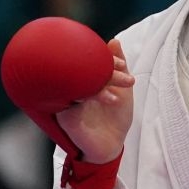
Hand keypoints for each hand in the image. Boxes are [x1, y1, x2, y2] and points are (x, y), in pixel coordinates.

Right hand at [53, 38, 134, 165]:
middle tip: (121, 69)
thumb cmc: (114, 117)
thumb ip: (119, 67)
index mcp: (82, 81)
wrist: (111, 147)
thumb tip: (114, 41)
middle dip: (102, 67)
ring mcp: (66, 103)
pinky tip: (110, 98)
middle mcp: (71, 90)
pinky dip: (92, 96)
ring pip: (77, 84)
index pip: (85, 62)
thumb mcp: (122, 89)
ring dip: (100, 82)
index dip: (102, 57)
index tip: (121, 63)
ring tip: (121, 87)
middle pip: (80, 70)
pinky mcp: (66, 117)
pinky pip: (73, 102)